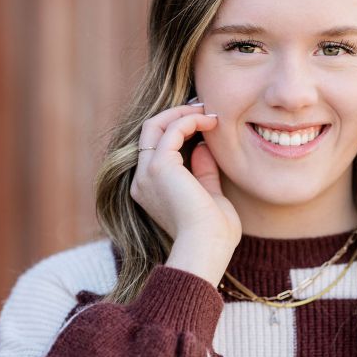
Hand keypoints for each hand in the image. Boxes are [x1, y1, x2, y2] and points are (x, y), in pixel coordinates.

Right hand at [131, 102, 241, 282]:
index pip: (157, 149)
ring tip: (209, 111)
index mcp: (151, 190)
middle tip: (205, 108)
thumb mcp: (210, 198)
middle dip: (177, 116)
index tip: (204, 123)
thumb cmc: (214, 234)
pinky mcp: (158, 166)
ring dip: (183, 114)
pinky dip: (190, 120)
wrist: (206, 248)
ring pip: (156, 125)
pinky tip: (211, 121)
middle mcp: (142, 180)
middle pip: (151, 132)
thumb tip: (204, 146)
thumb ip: (204, 172)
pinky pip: (171, 129)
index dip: (179, 130)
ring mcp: (147, 173)